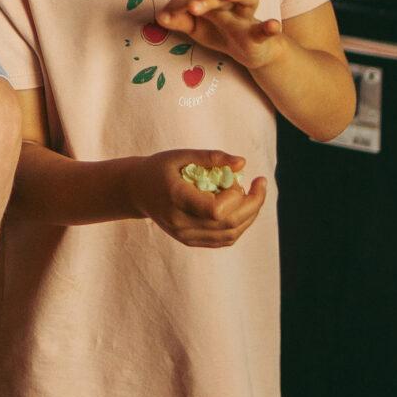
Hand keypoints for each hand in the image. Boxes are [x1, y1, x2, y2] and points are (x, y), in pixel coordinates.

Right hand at [127, 149, 267, 247]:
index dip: (235, 197)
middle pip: (229, 224)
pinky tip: (242, 207)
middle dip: (253, 204)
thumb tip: (242, 163)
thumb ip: (211, 157)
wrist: (136, 191)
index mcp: (176, 199)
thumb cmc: (159, 168)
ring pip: (230, 235)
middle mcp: (181, 223)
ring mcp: (185, 235)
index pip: (216, 210)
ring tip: (253, 195)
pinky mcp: (190, 241)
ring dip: (250, 216)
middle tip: (260, 183)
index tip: (239, 178)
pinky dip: (239, 225)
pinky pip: (223, 240)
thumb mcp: (181, 155)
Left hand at [155, 0, 287, 72]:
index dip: (179, 2)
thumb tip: (159, 16)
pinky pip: (266, 28)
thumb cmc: (220, 33)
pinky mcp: (260, 34)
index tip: (166, 17)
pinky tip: (273, 25)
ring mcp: (247, 17)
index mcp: (211, 1)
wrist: (253, 51)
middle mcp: (230, 4)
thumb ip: (179, 21)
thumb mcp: (196, 29)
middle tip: (192, 8)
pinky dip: (270, 26)